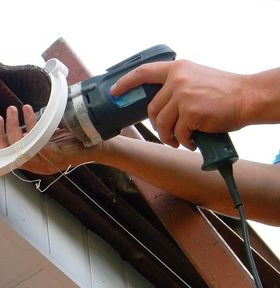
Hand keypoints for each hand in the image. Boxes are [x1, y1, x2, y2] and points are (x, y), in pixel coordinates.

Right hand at [0, 104, 94, 174]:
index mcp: (32, 164)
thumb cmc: (71, 139)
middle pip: (8, 155)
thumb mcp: (45, 137)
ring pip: (19, 147)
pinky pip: (36, 139)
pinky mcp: (54, 156)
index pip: (4, 158)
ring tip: (12, 110)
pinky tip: (29, 111)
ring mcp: (45, 163)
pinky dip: (30, 123)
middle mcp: (36, 166)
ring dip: (12, 127)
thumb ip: (28, 135)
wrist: (97, 144)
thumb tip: (8, 122)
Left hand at [111, 60, 246, 149]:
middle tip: (171, 134)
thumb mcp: (197, 79)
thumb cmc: (224, 92)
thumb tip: (157, 106)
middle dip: (158, 126)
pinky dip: (184, 141)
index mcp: (178, 69)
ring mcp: (183, 96)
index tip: (114, 92)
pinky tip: (193, 142)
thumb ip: (177, 86)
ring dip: (170, 137)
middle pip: (152, 110)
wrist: (248, 97)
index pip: (144, 72)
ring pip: (162, 124)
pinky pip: (178, 133)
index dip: (126, 82)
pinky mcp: (190, 112)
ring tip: (181, 141)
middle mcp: (178, 80)